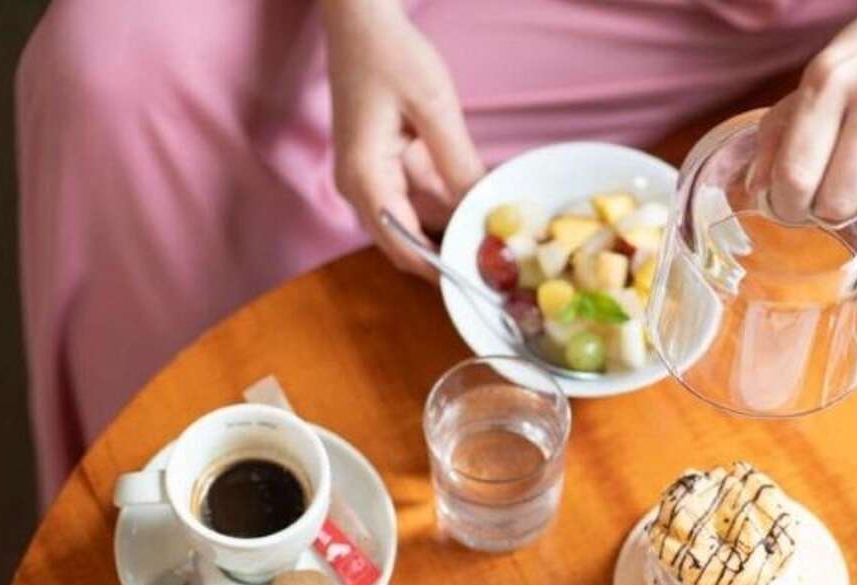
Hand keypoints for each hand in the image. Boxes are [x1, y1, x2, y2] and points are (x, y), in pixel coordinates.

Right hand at [322, 0, 483, 278]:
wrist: (360, 20)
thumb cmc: (390, 55)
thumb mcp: (434, 108)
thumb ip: (457, 164)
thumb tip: (484, 210)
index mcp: (366, 179)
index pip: (404, 247)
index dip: (441, 271)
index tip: (480, 286)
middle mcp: (360, 189)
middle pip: (405, 245)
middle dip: (447, 257)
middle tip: (496, 272)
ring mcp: (368, 179)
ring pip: (413, 225)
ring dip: (449, 232)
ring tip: (495, 244)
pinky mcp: (381, 167)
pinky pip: (415, 201)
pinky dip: (444, 207)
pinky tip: (478, 208)